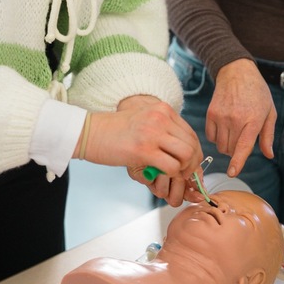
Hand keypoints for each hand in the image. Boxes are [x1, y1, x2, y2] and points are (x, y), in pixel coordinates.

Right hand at [77, 95, 202, 207]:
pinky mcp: (144, 150)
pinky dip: (170, 175)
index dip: (194, 152)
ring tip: (171, 174)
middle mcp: (161, 117)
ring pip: (186, 155)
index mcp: (162, 109)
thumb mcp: (143, 119)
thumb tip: (181, 147)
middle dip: (192, 163)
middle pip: (192, 144)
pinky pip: (172, 166)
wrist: (90, 132)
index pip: (190, 133)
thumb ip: (163, 128)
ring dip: (183, 170)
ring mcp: (153, 133)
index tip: (188, 164)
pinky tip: (160, 174)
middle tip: (182, 174)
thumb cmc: (114, 130)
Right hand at [206, 58, 275, 175]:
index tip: (232, 173)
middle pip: (231, 149)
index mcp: (253, 119)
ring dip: (226, 145)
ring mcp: (221, 116)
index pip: (244, 145)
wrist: (236, 72)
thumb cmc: (257, 93)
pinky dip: (216, 138)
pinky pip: (210, 137)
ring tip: (234, 131)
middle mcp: (236, 119)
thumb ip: (268, 135)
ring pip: (220, 145)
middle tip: (242, 137)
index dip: (238, 161)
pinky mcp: (211, 113)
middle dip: (236, 150)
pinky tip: (223, 128)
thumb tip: (269, 155)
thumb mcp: (270, 112)